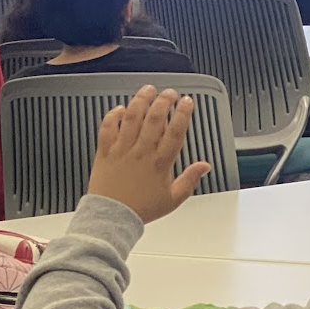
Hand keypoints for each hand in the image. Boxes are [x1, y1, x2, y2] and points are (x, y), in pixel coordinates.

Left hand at [87, 85, 209, 223]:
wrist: (112, 218)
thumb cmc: (140, 209)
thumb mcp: (173, 199)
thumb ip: (190, 180)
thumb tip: (204, 166)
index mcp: (160, 163)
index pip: (175, 131)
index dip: (183, 113)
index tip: (187, 102)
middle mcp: (141, 152)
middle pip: (154, 119)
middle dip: (164, 101)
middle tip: (170, 93)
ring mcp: (122, 150)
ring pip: (132, 118)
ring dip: (141, 100)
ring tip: (148, 90)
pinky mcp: (105, 151)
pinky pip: (107, 128)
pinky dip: (113, 115)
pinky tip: (120, 108)